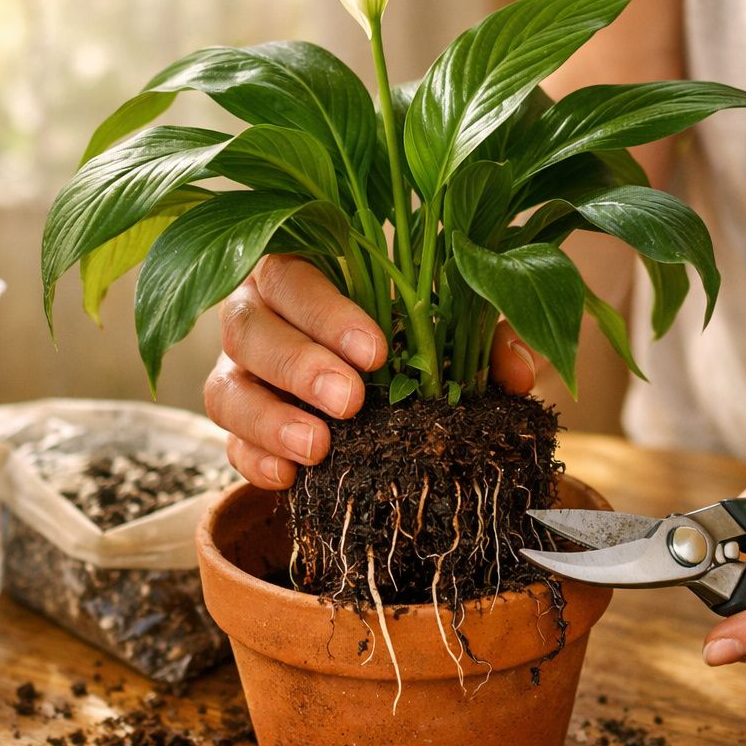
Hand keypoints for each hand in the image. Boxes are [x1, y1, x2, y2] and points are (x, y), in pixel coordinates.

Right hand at [204, 255, 537, 489]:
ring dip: (270, 420)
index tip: (375, 351)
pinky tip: (289, 478)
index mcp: (299, 268)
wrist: (380, 374)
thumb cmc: (408, 330)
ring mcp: (237, 370)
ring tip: (319, 449)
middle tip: (351, 401)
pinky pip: (228, 442)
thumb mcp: (449, 321)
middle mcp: (254, 312)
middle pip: (249, 328)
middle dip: (299, 365)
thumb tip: (519, 373)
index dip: (327, 311)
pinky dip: (252, 460)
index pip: (292, 275)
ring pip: (225, 389)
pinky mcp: (236, 424)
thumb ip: (482, 333)